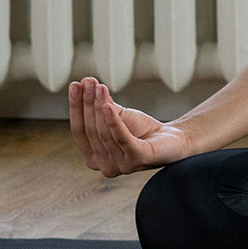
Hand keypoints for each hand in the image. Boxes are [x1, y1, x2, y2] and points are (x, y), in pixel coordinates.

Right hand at [69, 76, 194, 177]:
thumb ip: (100, 105)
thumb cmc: (141, 130)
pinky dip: (113, 121)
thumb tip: (84, 83)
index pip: (79, 130)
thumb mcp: (117, 116)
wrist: (172, 139)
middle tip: (88, 82)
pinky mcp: (136, 159)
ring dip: (99, 106)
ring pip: (104, 133)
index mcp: (93, 158)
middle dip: (88, 103)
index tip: (75, 85)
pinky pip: (121, 138)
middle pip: (91, 130)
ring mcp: (120, 166)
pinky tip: (107, 105)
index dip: (76, 107)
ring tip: (99, 87)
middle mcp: (104, 166)